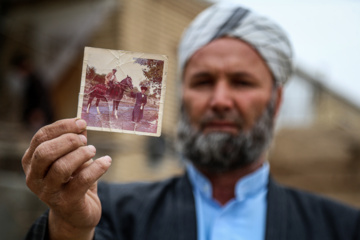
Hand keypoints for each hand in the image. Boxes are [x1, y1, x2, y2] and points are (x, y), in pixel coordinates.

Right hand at [22, 118, 111, 239]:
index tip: (81, 122)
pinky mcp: (66, 203)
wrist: (77, 213)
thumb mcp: (71, 158)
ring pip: (61, 167)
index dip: (62, 126)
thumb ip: (74, 141)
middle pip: (45, 152)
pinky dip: (98, 167)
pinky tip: (107, 161)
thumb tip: (82, 122)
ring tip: (93, 150)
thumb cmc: (73, 180)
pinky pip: (82, 181)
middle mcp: (34, 177)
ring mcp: (48, 192)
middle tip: (85, 141)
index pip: (41, 137)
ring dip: (81, 154)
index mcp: (31, 161)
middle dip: (68, 141)